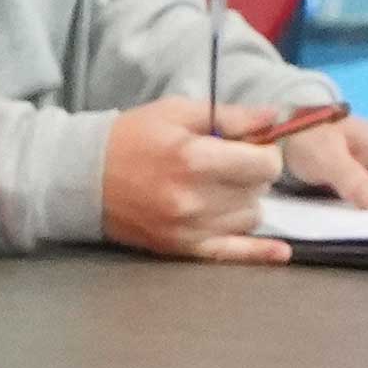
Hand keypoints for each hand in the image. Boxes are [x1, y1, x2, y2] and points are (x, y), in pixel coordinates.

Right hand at [104, 95, 286, 262]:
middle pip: (258, 192)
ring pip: (250, 219)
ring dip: (245, 203)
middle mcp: (194, 199)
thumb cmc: (133, 138)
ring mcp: (189, 229)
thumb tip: (275, 119)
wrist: (86, 179)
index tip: (253, 147)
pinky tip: (281, 252)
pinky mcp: (182, 249)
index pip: (264, 164)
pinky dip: (259, 253)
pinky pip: (232, 255)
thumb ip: (231, 116)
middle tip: (232, 165)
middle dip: (253, 176)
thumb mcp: (179, 112)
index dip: (266, 153)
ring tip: (222, 190)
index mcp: (195, 159)